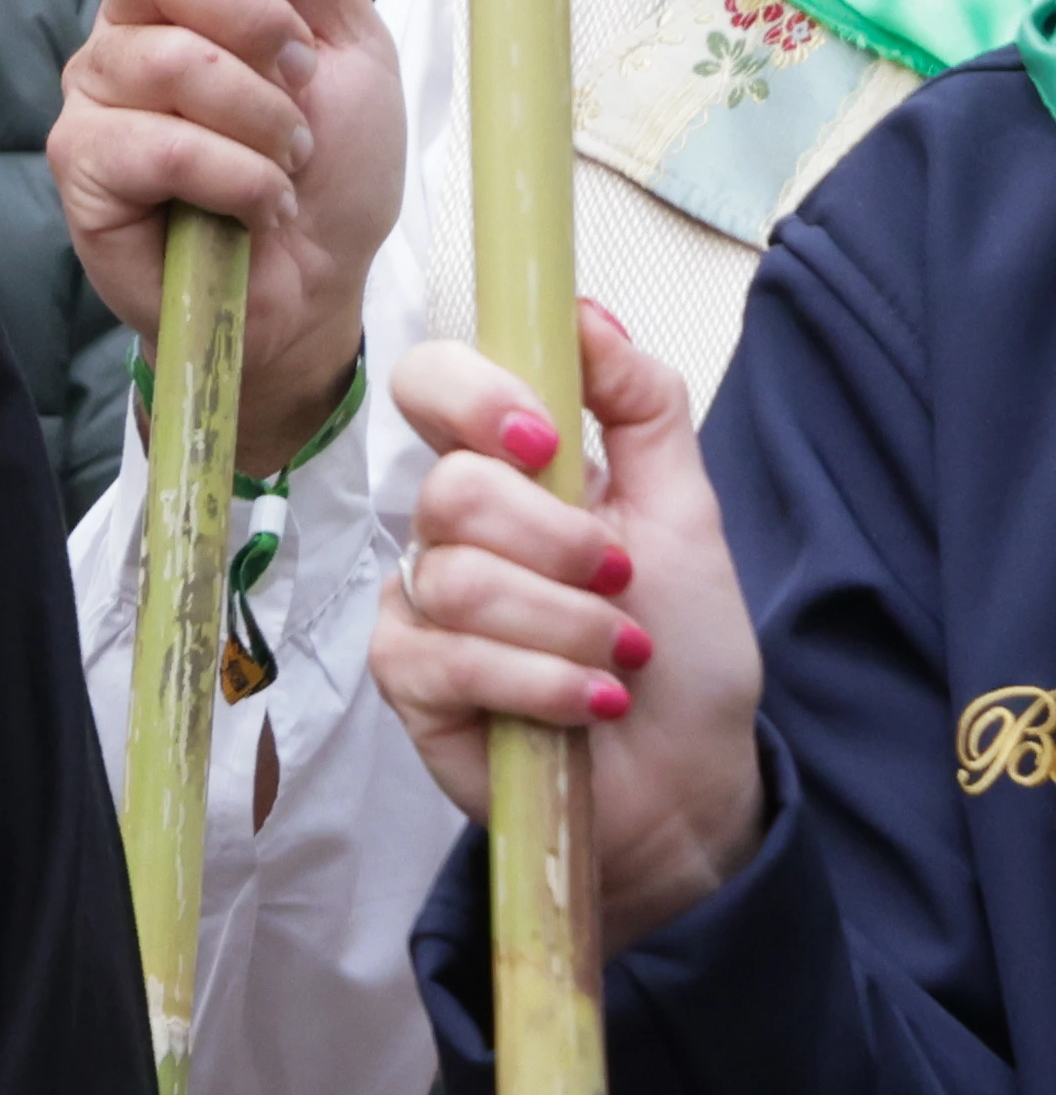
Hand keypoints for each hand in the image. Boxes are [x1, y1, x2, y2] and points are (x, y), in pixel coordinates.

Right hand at [52, 0, 403, 472]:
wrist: (319, 294)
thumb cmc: (333, 172)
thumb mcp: (349, 48)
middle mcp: (126, 26)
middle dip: (254, 18)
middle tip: (298, 76)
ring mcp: (96, 96)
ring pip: (167, 58)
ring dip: (261, 118)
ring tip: (287, 161)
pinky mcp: (83, 167)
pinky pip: (156, 143)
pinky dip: (235, 176)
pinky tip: (255, 204)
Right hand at [372, 305, 766, 959]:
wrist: (688, 783)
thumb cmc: (684, 650)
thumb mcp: (687, 515)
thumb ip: (642, 406)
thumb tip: (585, 310)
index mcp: (505, 469)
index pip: (432, 383)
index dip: (475, 397)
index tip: (546, 440)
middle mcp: (447, 526)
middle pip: (452, 488)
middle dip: (559, 544)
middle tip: (620, 584)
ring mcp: (419, 601)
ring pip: (460, 580)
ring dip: (568, 627)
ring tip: (619, 660)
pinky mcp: (407, 679)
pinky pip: (451, 657)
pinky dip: (542, 682)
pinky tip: (588, 705)